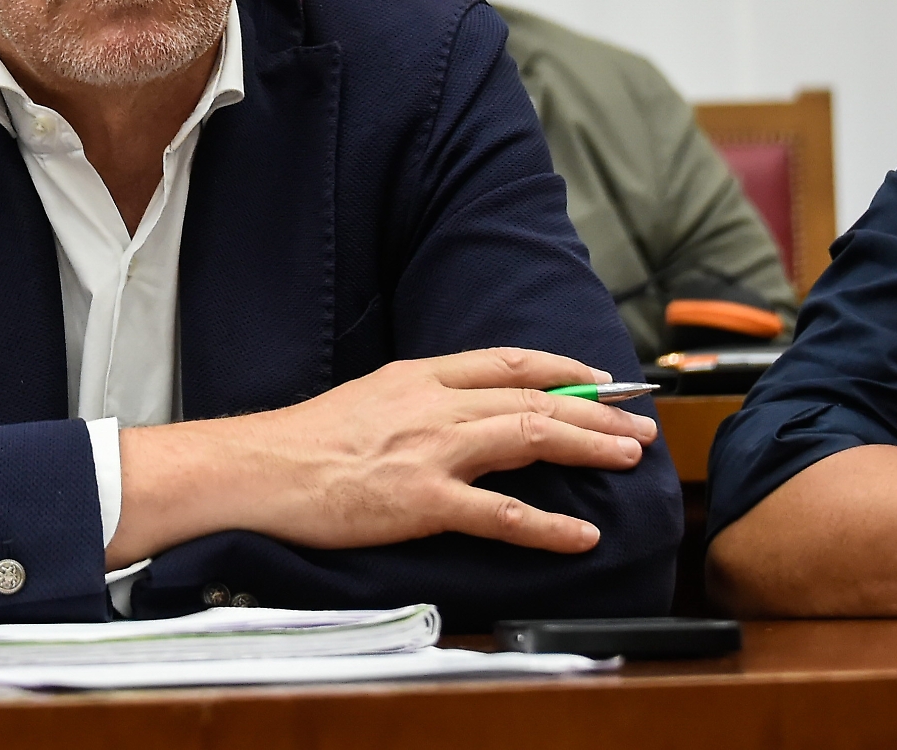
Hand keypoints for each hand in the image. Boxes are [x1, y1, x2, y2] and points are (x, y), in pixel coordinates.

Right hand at [111, 347, 656, 565]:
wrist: (258, 469)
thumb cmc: (303, 442)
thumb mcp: (369, 399)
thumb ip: (419, 401)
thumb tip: (461, 413)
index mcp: (419, 376)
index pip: (508, 361)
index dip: (563, 368)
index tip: (600, 379)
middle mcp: (434, 404)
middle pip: (534, 397)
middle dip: (596, 410)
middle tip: (639, 425)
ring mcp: (431, 452)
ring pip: (530, 437)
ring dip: (589, 446)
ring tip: (629, 459)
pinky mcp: (422, 501)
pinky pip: (500, 514)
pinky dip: (548, 524)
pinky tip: (582, 534)